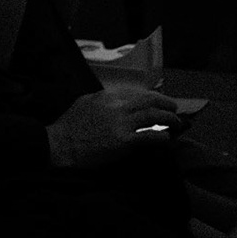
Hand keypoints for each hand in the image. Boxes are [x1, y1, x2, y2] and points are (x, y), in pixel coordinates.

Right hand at [47, 86, 181, 168]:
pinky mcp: (124, 140)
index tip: (157, 101)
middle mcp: (115, 106)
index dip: (150, 97)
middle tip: (174, 108)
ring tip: (176, 122)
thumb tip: (118, 103)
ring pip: (153, 115)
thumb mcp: (84, 104)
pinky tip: (166, 138)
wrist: (60, 145)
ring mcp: (120, 123)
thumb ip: (102, 100)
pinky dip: (161, 136)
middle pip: (148, 100)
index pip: (135, 93)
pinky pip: (149, 135)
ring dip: (169, 118)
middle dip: (165, 103)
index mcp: (105, 96)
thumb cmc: (69, 127)